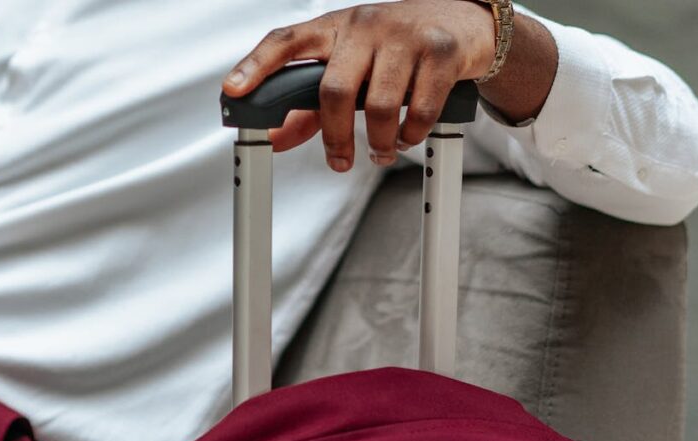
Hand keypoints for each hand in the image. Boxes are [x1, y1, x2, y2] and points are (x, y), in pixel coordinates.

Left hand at [222, 0, 496, 171]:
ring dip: (380, 141)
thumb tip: (277, 138)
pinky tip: (408, 136)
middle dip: (335, 136)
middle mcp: (365, 25)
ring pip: (380, 105)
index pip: (286, 41)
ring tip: (383, 151)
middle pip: (334, 88)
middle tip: (340, 161)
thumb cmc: (397, 46)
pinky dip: (412, 134)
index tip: (233, 93)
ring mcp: (404, 36)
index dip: (255, 66)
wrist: (463, 22)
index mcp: (335, 27)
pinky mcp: (440, 52)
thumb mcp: (352, 64)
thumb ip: (312, 103)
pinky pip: (420, 109)